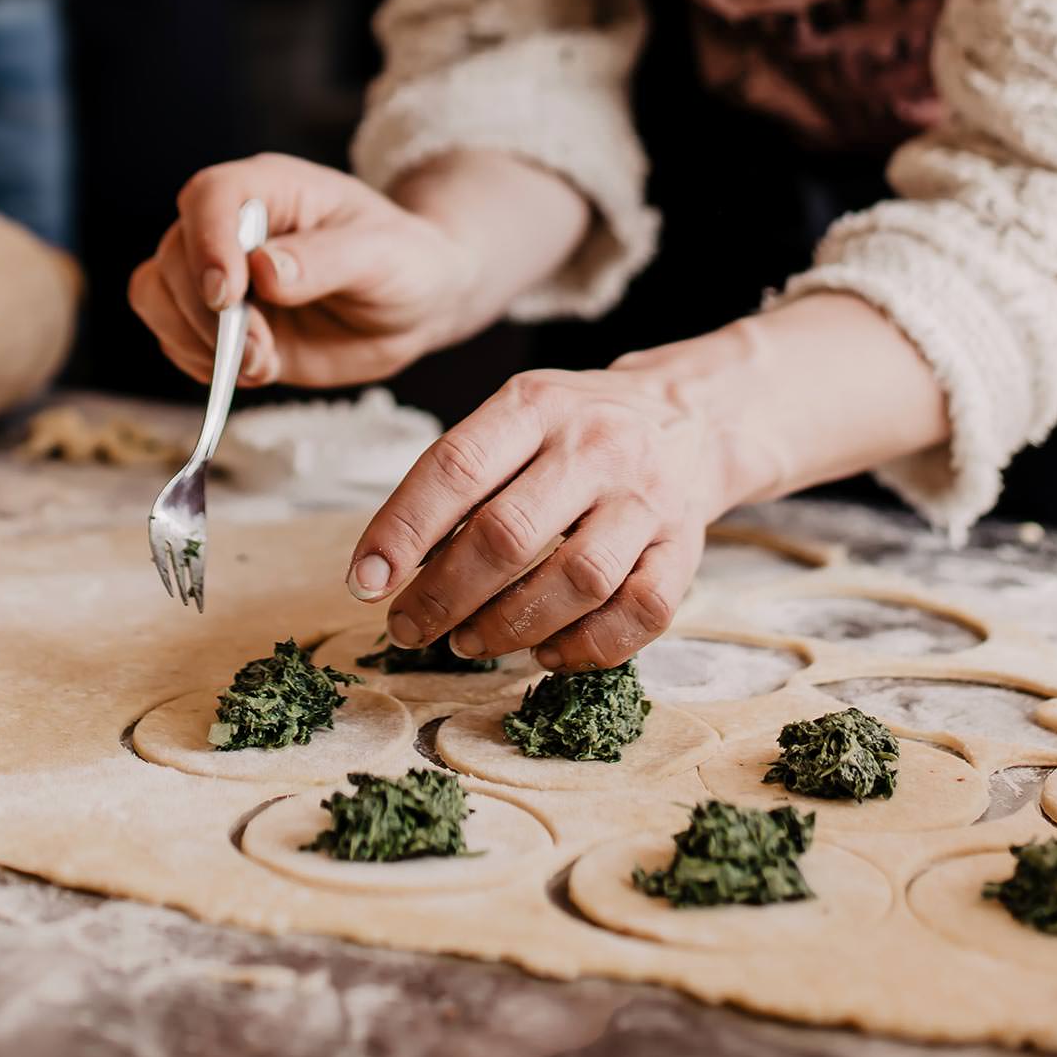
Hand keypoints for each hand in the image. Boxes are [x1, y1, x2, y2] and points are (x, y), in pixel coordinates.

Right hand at [128, 155, 477, 390]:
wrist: (413, 304)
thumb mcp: (384, 256)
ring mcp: (219, 272)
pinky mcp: (216, 319)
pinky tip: (252, 368)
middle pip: (174, 253)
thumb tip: (264, 271)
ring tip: (260, 363)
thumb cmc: (405, 262)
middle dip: (208, 315)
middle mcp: (233, 225)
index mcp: (272, 188)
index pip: (211, 195)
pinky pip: (170, 334)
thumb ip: (326, 260)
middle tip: (260, 351)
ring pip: (156, 292)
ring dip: (195, 340)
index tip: (227, 295)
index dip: (207, 242)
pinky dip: (199, 362)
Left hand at [344, 333, 779, 671]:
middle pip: (510, 533)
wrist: (691, 417)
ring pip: (577, 580)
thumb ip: (460, 478)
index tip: (365, 583)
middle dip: (444, 595)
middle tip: (409, 629)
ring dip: (510, 627)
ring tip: (468, 641)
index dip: (402, 530)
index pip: (457, 467)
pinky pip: (641, 613)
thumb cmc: (576, 429)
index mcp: (537, 404)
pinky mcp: (685, 547)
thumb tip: (387, 567)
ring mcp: (647, 498)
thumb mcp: (516, 417)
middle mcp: (596, 445)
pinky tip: (547, 652)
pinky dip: (587, 647)